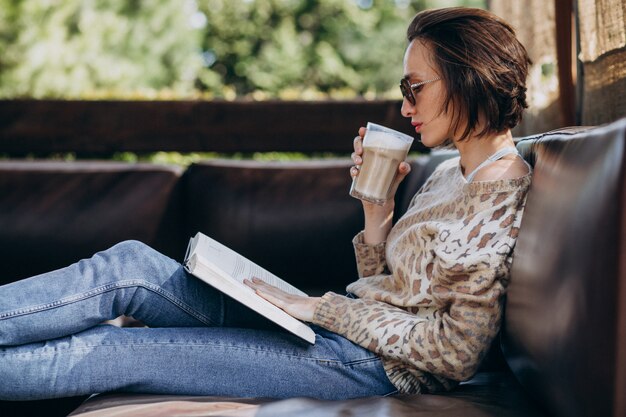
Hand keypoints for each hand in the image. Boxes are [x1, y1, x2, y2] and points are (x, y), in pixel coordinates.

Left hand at [243, 277, 319, 321]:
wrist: (322, 310)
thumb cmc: (313, 311)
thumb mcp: (300, 311)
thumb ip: (294, 310)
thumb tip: (291, 312)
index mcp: (289, 298)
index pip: (274, 290)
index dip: (264, 285)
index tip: (256, 280)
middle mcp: (286, 297)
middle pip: (269, 288)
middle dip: (257, 284)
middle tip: (247, 279)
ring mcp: (286, 300)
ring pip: (268, 292)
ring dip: (257, 287)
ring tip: (247, 283)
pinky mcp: (287, 305)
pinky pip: (273, 300)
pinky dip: (265, 295)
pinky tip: (257, 292)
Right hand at [351, 126, 411, 242]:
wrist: (383, 202)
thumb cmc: (391, 185)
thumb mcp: (399, 177)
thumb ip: (404, 170)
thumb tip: (403, 164)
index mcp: (376, 153)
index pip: (369, 139)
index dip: (364, 133)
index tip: (363, 130)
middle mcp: (367, 158)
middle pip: (358, 145)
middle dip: (357, 144)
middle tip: (361, 150)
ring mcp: (361, 168)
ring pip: (354, 157)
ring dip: (354, 156)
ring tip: (360, 161)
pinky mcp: (357, 178)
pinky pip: (352, 171)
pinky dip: (353, 170)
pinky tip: (356, 172)